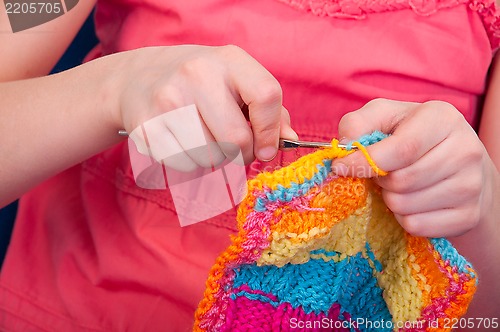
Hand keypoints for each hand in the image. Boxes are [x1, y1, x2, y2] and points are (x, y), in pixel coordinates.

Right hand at [110, 45, 296, 169]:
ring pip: (210, 158)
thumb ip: (269, 111)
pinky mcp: (147, 126)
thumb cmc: (201, 86)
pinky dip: (190, 164)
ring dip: (214, 161)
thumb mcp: (237, 83)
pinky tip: (183, 143)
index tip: (266, 149)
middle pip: (237, 140)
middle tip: (233, 148)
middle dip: (241, 155)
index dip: (271, 132)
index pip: (266, 96)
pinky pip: (184, 165)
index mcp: (229, 60)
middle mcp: (197, 74)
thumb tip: (290, 141)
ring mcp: (168, 99)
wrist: (139, 79)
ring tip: (204, 140)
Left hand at [331, 98, 496, 237]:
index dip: (366, 162)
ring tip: (397, 185)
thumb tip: (344, 147)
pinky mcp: (469, 215)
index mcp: (443, 118)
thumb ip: (358, 124)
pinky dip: (403, 217)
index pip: (402, 149)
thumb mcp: (384, 116)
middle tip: (381, 173)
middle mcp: (466, 150)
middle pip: (402, 181)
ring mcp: (472, 186)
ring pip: (406, 206)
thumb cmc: (411, 134)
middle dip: (379, 180)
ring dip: (389, 199)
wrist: (458, 162)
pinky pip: (416, 226)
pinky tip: (411, 201)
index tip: (341, 167)